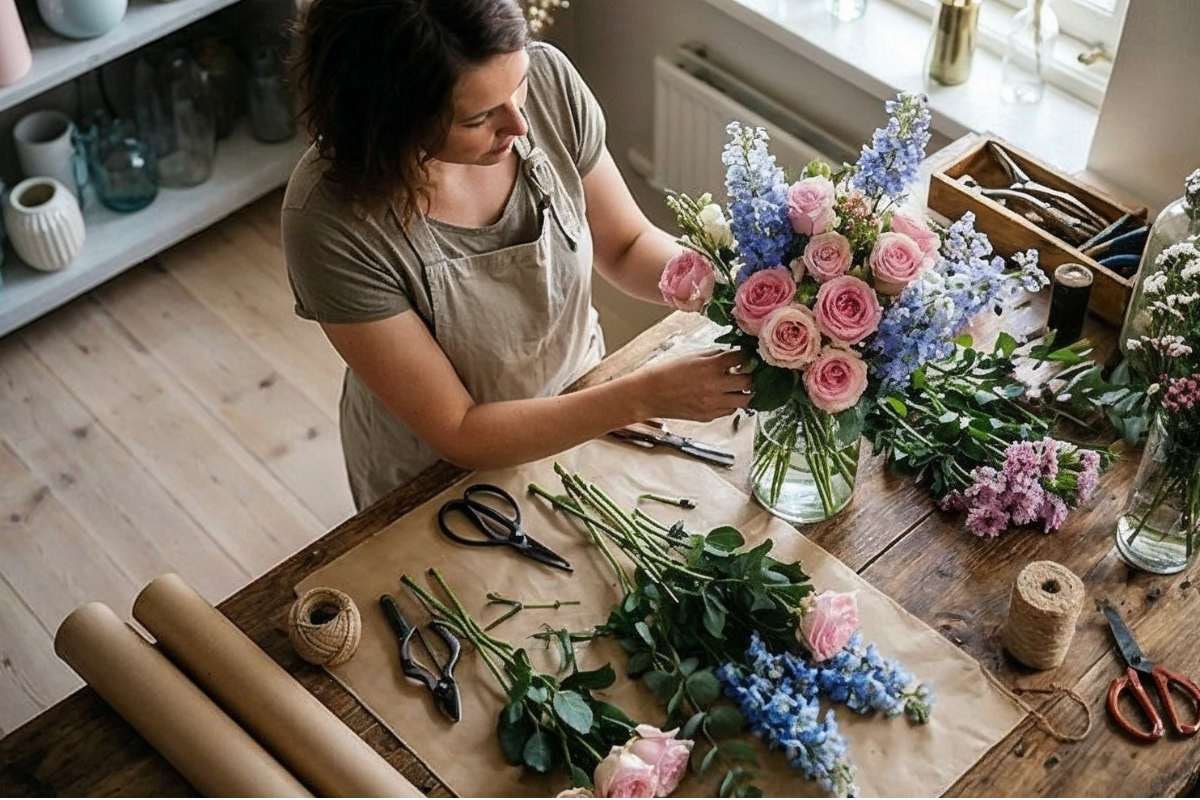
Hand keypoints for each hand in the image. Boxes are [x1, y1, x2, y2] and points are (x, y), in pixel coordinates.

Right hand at [630, 350, 751, 421]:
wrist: (648, 394)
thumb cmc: (666, 372)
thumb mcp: (692, 356)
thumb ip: (714, 356)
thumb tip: (732, 357)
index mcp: (711, 366)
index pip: (742, 359)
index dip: (745, 356)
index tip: (745, 356)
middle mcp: (716, 386)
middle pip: (749, 382)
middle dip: (749, 376)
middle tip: (744, 373)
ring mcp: (713, 404)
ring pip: (745, 400)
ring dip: (743, 392)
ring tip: (736, 387)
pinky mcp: (709, 416)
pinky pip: (730, 411)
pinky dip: (730, 404)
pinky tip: (722, 397)